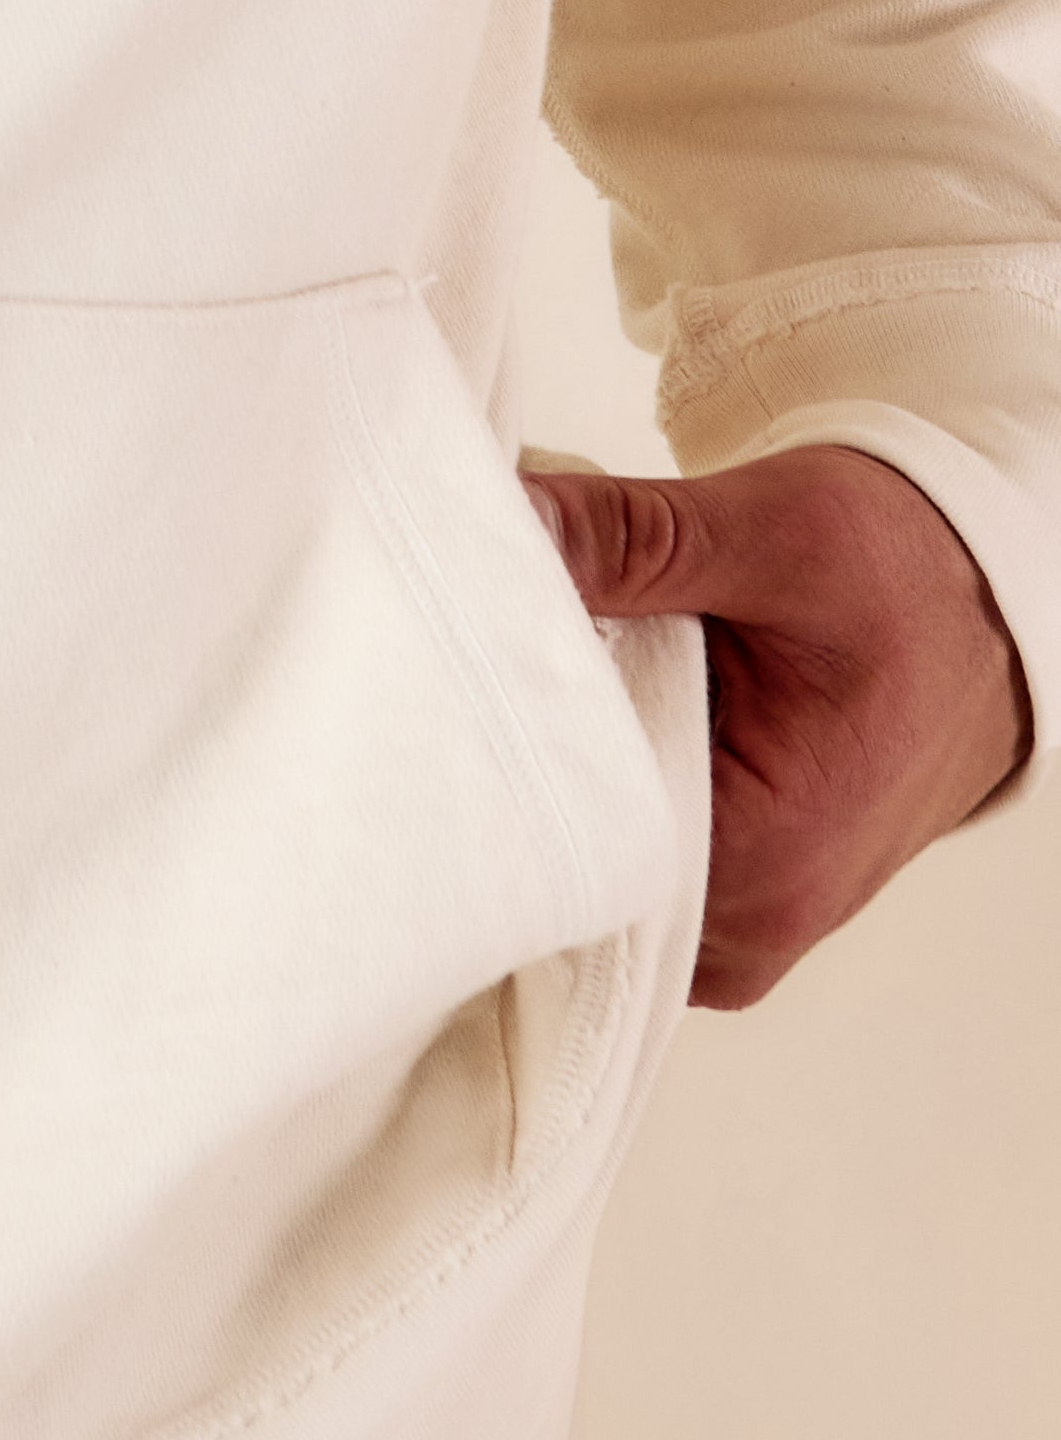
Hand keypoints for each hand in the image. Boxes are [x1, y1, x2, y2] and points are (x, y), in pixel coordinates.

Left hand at [523, 443, 1032, 1010]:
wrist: (984, 609)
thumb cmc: (905, 580)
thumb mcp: (771, 532)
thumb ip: (628, 538)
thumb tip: (502, 516)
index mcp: (769, 860)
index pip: (581, 840)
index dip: (509, 746)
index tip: (454, 666)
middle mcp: (756, 923)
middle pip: (580, 862)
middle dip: (524, 758)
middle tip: (472, 653)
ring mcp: (746, 920)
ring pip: (602, 862)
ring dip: (566, 769)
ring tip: (546, 669)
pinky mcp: (737, 891)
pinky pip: (634, 857)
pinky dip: (605, 782)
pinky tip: (590, 706)